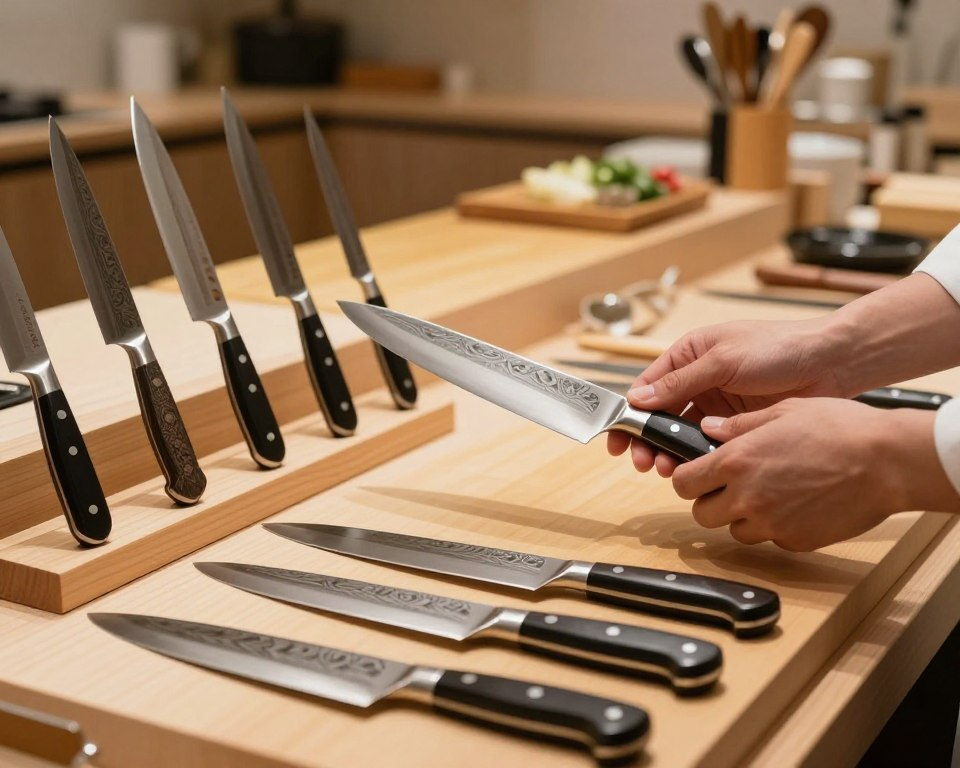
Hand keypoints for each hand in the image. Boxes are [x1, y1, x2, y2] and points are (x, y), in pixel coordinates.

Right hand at [608, 316, 848, 475]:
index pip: (648, 386)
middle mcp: (699, 378)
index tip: (618, 440)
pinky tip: (695, 468)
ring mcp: (718, 403)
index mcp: (689, 354)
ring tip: (668, 470)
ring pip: (682, 432)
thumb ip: (681, 382)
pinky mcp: (737, 423)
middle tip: (644, 463)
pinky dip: (698, 456)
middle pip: (661, 414)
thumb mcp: (723, 361)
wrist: (831, 363)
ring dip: (671, 451)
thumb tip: (638, 398)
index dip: (630, 413)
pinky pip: (708, 442)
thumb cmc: (778, 348)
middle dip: (648, 440)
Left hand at [671, 398, 955, 550]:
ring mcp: (771, 524)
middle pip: (702, 514)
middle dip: (711, 501)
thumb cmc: (840, 429)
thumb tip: (709, 427)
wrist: (886, 462)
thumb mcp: (783, 411)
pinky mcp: (795, 541)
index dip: (687, 479)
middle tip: (731, 486)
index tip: (697, 474)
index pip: (682, 483)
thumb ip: (739, 425)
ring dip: (743, 517)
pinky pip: (771, 540)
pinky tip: (797, 505)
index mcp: (736, 461)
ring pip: (735, 531)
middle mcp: (747, 497)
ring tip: (769, 493)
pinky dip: (776, 527)